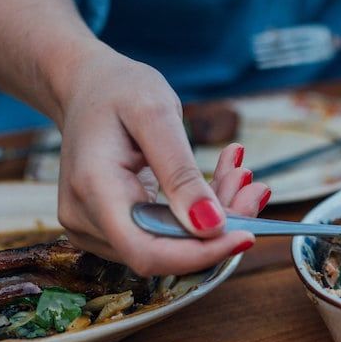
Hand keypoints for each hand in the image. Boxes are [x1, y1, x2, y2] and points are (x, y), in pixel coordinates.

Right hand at [54, 49, 269, 275]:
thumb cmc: (117, 90)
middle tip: (254, 187)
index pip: (147, 252)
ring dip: (214, 217)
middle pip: (163, 251)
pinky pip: (164, 232)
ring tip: (239, 172)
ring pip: (169, 244)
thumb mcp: (156, 114)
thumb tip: (211, 227)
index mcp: (93, 190)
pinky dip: (198, 211)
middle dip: (217, 228)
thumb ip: (181, 172)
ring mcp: (95, 227)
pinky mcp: (111, 226)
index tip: (247, 234)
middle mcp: (86, 219)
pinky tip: (221, 179)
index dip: (200, 254)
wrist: (87, 87)